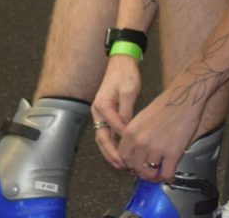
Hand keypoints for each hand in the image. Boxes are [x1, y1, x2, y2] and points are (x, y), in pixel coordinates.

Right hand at [92, 54, 141, 168]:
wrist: (121, 62)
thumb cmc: (125, 74)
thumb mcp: (129, 92)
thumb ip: (127, 112)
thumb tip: (127, 131)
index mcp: (102, 106)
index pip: (113, 128)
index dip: (123, 141)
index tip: (132, 152)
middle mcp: (97, 111)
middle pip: (102, 138)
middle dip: (110, 153)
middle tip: (121, 165)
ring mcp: (99, 112)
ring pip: (102, 136)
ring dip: (109, 150)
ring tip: (118, 163)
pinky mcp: (104, 112)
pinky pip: (106, 130)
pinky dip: (111, 141)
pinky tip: (119, 149)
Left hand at [117, 88, 204, 182]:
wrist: (185, 96)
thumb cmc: (167, 103)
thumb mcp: (142, 117)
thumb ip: (136, 133)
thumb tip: (137, 149)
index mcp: (130, 132)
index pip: (123, 157)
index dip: (130, 163)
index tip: (136, 164)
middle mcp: (140, 142)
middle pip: (135, 167)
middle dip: (142, 171)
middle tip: (149, 171)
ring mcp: (156, 148)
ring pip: (150, 173)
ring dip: (154, 176)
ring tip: (159, 174)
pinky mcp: (173, 152)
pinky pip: (166, 173)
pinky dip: (168, 178)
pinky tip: (170, 175)